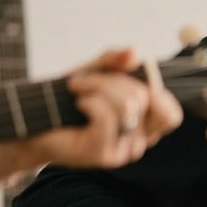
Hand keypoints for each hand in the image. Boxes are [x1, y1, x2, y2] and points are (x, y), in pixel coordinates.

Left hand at [32, 48, 182, 168]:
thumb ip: (116, 61)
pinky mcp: (104, 154)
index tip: (130, 78)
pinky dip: (90, 101)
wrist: (34, 121)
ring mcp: (124, 151)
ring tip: (78, 89)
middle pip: (144, 98)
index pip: (171, 115)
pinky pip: (108, 116)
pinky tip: (78, 103)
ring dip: (98, 87)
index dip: (157, 92)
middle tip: (84, 80)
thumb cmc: (67, 100)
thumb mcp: (95, 72)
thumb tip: (135, 52)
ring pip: (127, 105)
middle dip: (112, 80)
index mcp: (145, 127)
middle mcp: (140, 142)